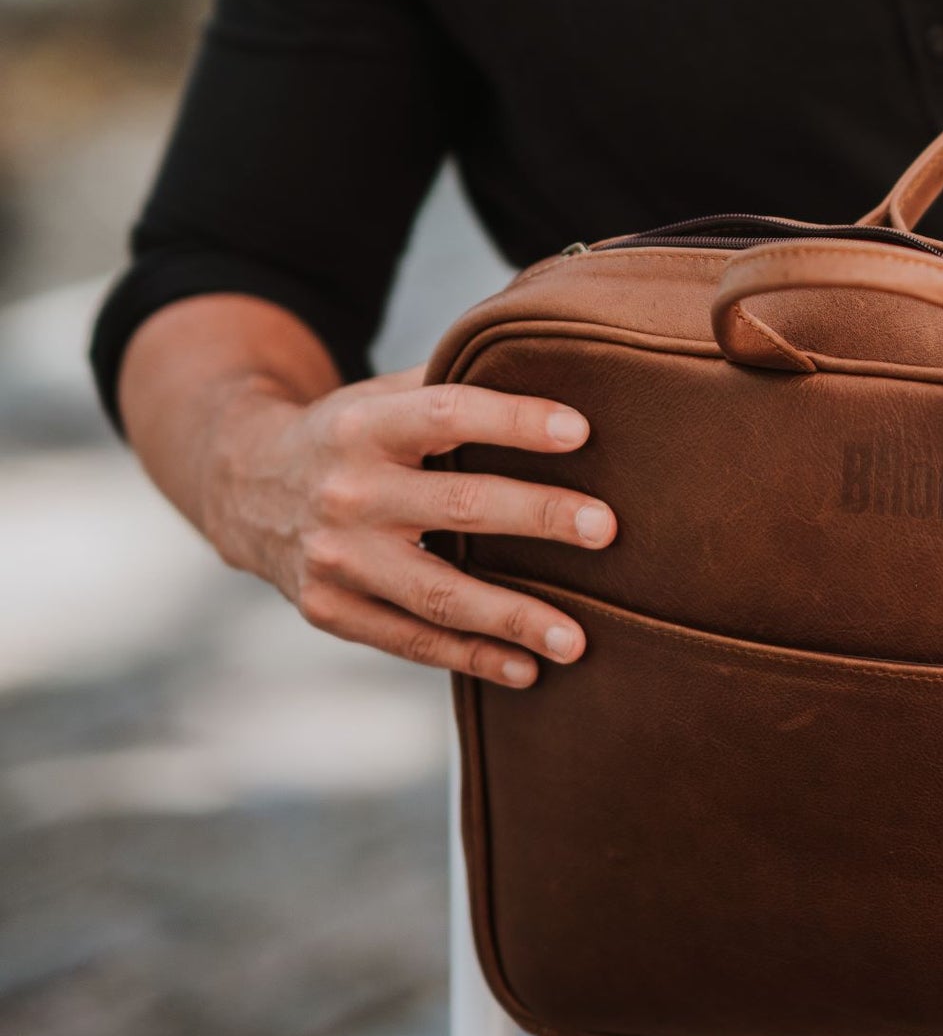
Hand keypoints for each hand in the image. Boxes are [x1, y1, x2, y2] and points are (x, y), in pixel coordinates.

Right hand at [204, 365, 614, 686]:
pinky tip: (526, 668)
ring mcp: (335, 558)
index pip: (449, 414)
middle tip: (606, 530)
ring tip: (576, 639)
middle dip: (539, 516)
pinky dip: (473, 659)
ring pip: (438, 594)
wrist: (243, 485)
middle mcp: (347, 492)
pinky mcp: (329, 609)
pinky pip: (411, 640)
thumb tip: (556, 367)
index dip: (514, 421)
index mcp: (366, 426)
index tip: (581, 431)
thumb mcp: (383, 397)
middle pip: (459, 506)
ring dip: (514, 618)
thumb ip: (453, 387)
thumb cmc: (352, 436)